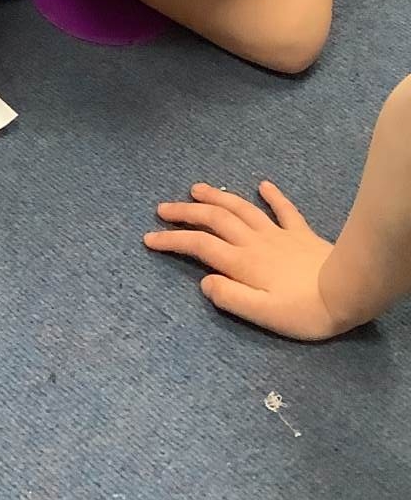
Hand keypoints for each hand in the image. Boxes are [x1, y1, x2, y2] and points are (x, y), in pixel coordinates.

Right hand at [144, 180, 340, 340]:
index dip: (171, 240)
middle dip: (185, 212)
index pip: (198, 246)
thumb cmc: (304, 311)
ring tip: (196, 189)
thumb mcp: (262, 314)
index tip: (149, 238)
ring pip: (241, 208)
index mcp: (241, 263)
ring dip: (217, 197)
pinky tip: (263, 185)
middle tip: (162, 209)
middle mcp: (254, 242)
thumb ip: (230, 297)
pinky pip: (284, 210)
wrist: (349, 291)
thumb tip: (204, 282)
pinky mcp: (300, 233)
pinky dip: (272, 196)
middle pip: (214, 220)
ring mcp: (277, 234)